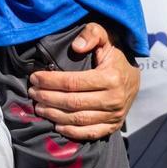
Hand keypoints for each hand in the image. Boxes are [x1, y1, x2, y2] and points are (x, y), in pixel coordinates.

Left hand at [27, 22, 140, 139]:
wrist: (133, 76)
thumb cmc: (114, 54)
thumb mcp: (105, 37)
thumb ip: (92, 34)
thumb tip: (76, 46)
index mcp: (111, 78)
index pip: (74, 82)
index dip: (51, 81)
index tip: (34, 77)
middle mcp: (114, 99)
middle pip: (73, 103)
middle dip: (48, 98)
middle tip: (32, 93)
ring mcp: (115, 115)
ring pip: (79, 119)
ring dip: (55, 115)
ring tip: (39, 107)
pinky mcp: (114, 125)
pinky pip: (91, 133)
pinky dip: (72, 132)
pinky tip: (56, 125)